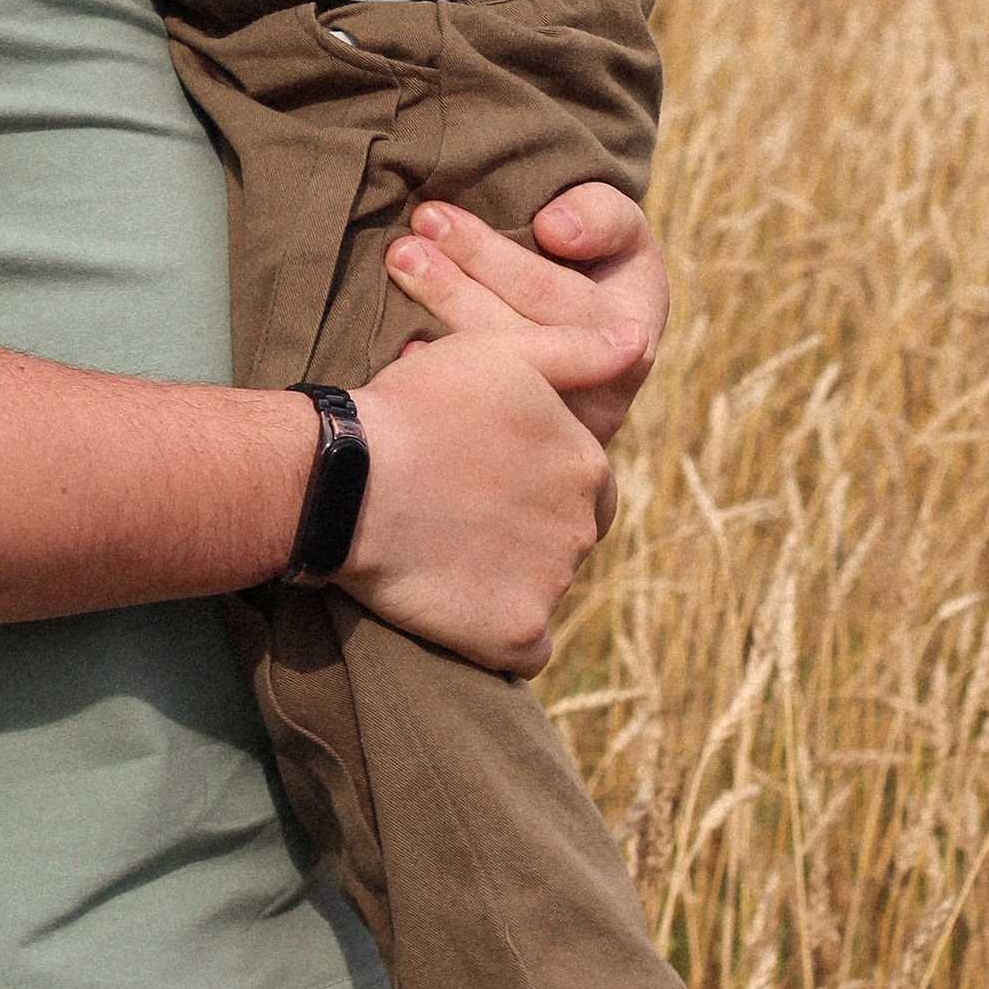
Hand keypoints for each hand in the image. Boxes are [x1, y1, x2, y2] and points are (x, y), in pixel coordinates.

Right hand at [332, 333, 613, 674]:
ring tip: (443, 544)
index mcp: (586, 464)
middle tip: (462, 506)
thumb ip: (580, 350)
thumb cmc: (418, 403)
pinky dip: (498, 633)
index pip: (585, 484)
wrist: (347, 476)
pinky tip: (456, 600)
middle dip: (529, 526)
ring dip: (508, 574)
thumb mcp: (502, 352)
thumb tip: (641, 340)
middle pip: (568, 537)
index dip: (536, 476)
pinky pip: (525, 648)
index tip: (486, 469)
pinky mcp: (513, 635)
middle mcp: (582, 529)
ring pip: (544, 587)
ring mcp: (551, 585)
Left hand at [386, 183, 667, 448]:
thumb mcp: (618, 225)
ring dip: (441, 323)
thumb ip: (600, 214)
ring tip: (400, 271)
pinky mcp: (537, 448)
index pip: (551, 294)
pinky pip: (483, 422)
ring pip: (497, 380)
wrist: (596, 316)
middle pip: (518, 341)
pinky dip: (440, 387)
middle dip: (453, 287)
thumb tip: (555, 230)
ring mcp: (571, 425)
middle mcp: (607, 387)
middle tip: (401, 248)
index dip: (490, 255)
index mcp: (635, 330)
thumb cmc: (601, 256)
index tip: (436, 215)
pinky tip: (406, 355)